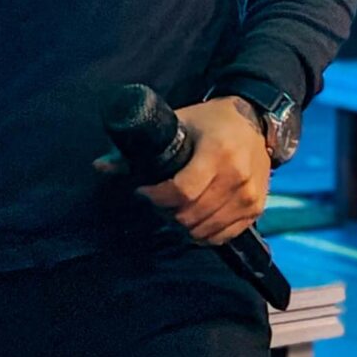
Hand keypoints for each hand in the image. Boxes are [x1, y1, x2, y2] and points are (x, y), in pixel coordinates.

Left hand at [93, 96, 271, 246]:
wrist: (256, 121)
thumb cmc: (212, 120)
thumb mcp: (178, 123)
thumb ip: (140, 148)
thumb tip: (99, 166)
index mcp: (218, 153)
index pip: (182, 192)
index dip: (156, 198)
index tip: (143, 191)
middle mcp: (237, 177)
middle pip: (191, 215)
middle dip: (166, 212)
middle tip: (157, 201)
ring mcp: (249, 196)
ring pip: (204, 230)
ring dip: (182, 226)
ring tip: (174, 209)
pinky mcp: (255, 209)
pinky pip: (222, 236)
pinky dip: (202, 233)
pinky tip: (193, 219)